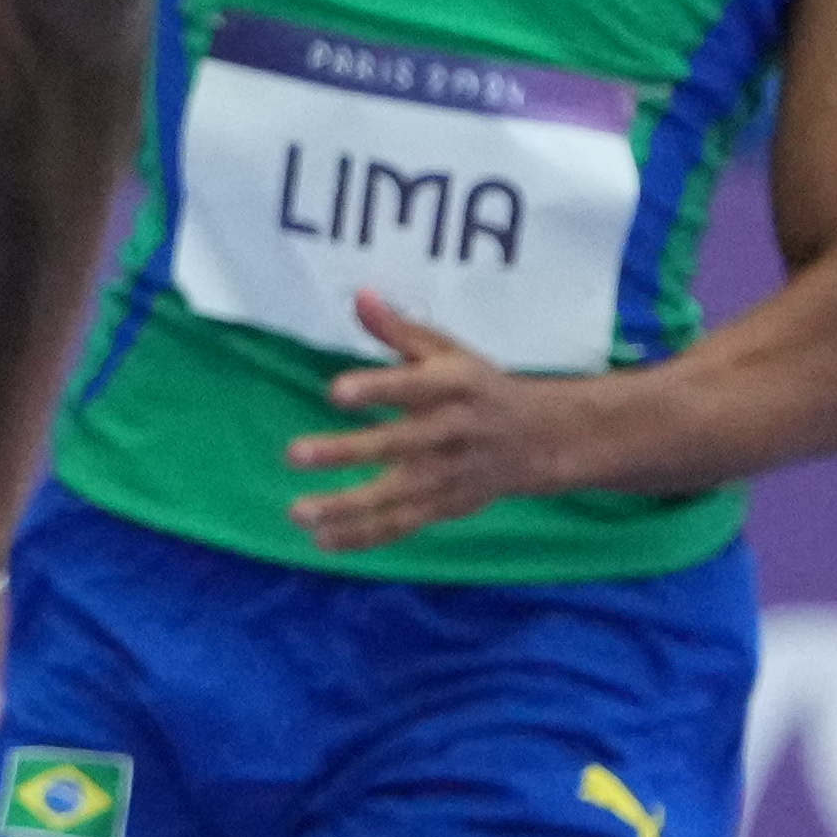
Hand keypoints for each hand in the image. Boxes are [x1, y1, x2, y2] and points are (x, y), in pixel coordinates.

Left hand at [284, 293, 588, 552]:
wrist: (543, 438)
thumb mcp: (448, 352)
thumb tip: (359, 296)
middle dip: (348, 452)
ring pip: (399, 495)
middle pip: (400, 444)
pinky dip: (365, 536)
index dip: (377, 388)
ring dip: (348, 506)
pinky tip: (322, 540)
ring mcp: (452, 474)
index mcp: (455, 386)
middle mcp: (454, 431)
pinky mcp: (449, 506)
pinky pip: (404, 524)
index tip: (334, 392)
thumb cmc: (478, 387)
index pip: (414, 386)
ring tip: (298, 513)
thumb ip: (399, 331)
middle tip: (294, 454)